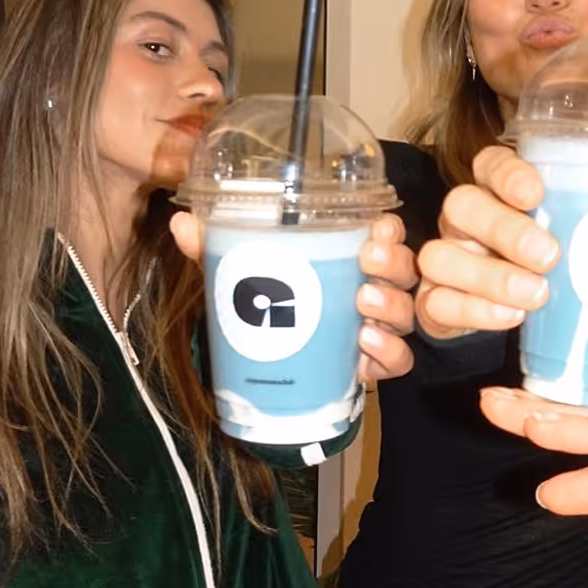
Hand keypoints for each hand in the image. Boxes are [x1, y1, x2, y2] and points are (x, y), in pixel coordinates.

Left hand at [170, 211, 416, 383]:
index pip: (385, 232)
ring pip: (404, 313)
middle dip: (391, 263)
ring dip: (390, 305)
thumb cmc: (269, 301)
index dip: (388, 229)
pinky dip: (389, 352)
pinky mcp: (375, 364)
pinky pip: (397, 360)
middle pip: (402, 269)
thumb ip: (216, 249)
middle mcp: (373, 286)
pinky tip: (365, 345)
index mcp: (350, 254)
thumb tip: (182, 223)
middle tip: (366, 262)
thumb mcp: (242, 273)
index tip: (374, 228)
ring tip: (363, 305)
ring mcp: (378, 326)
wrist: (276, 363)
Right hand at [416, 146, 558, 339]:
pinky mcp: (433, 300)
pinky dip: (475, 310)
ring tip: (536, 294)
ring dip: (490, 276)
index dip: (508, 175)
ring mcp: (444, 259)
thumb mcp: (573, 237)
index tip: (536, 194)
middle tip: (548, 256)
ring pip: (441, 256)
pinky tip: (510, 317)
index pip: (490, 164)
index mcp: (495, 192)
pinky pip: (438, 302)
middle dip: (504, 230)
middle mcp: (463, 220)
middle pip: (462, 205)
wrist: (508, 313)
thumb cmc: (549, 265)